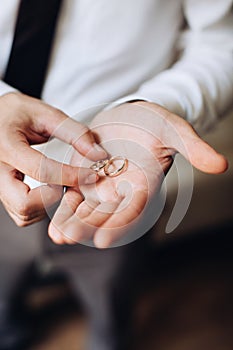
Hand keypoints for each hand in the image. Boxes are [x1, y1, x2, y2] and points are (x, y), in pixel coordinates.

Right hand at [0, 92, 106, 225]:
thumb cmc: (17, 113)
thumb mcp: (46, 114)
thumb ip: (74, 132)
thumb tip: (99, 155)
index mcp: (6, 146)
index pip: (40, 170)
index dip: (71, 175)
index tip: (91, 175)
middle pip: (24, 203)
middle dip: (52, 198)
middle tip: (66, 183)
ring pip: (23, 213)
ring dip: (48, 205)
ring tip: (60, 184)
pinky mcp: (2, 194)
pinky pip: (22, 214)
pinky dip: (40, 209)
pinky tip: (49, 190)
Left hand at [49, 102, 227, 247]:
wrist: (131, 117)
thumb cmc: (155, 124)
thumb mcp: (174, 131)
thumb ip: (193, 148)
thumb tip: (222, 165)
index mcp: (144, 186)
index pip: (133, 210)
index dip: (119, 224)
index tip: (103, 239)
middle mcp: (123, 192)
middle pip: (105, 215)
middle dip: (87, 228)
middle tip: (68, 238)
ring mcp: (102, 187)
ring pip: (86, 209)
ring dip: (70, 222)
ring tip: (56, 234)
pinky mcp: (84, 177)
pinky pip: (72, 193)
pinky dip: (61, 203)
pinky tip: (47, 211)